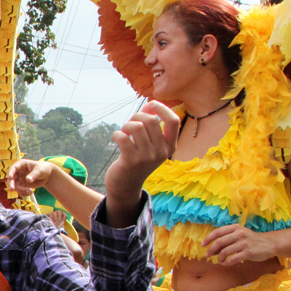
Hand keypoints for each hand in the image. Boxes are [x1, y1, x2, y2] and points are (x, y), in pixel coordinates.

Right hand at [7, 159, 56, 194]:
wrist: (47, 175)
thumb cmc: (43, 169)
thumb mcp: (40, 170)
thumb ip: (34, 175)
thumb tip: (28, 180)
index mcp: (21, 164)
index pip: (13, 168)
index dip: (10, 172)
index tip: (9, 178)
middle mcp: (18, 172)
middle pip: (11, 178)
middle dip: (11, 184)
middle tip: (12, 189)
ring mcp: (19, 179)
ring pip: (15, 186)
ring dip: (21, 190)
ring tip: (30, 192)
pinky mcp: (22, 186)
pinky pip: (20, 191)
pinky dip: (23, 193)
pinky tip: (30, 193)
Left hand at [104, 101, 178, 226]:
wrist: (126, 186)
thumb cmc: (138, 160)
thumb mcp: (151, 146)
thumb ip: (153, 127)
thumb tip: (150, 105)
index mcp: (170, 147)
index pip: (174, 121)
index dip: (162, 108)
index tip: (151, 104)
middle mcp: (161, 152)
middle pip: (151, 120)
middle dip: (137, 116)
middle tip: (130, 124)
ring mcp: (146, 157)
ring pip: (137, 126)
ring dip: (127, 125)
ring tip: (124, 132)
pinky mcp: (131, 161)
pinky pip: (123, 137)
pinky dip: (117, 134)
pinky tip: (117, 138)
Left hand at [202, 224, 279, 264]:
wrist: (270, 243)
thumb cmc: (251, 240)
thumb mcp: (239, 235)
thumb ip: (227, 240)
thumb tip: (211, 250)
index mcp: (235, 228)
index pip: (217, 232)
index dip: (208, 239)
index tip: (203, 245)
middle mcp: (239, 234)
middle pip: (219, 242)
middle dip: (211, 250)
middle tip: (208, 255)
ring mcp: (244, 243)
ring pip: (225, 252)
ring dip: (219, 258)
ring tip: (219, 261)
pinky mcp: (248, 252)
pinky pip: (233, 259)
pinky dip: (226, 263)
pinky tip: (226, 263)